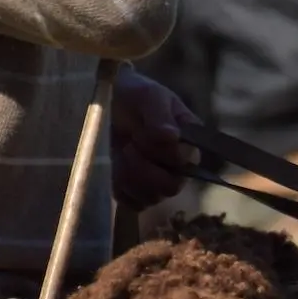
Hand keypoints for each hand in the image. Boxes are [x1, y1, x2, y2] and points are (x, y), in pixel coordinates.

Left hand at [111, 69, 198, 208]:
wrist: (109, 101)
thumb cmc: (135, 95)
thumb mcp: (149, 95)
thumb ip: (160, 114)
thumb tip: (171, 137)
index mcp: (188, 143)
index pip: (185, 161)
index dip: (162, 152)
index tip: (141, 133)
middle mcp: (178, 167)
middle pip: (170, 187)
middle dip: (144, 167)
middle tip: (128, 145)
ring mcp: (157, 181)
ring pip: (151, 197)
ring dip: (130, 176)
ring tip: (120, 152)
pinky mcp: (136, 191)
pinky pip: (133, 203)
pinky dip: (121, 187)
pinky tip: (115, 166)